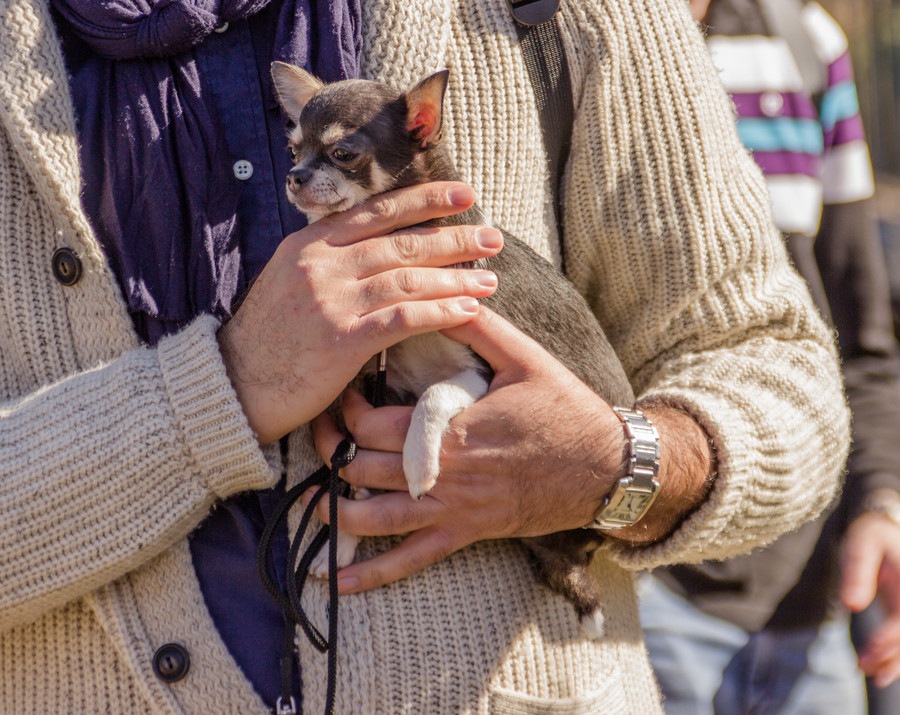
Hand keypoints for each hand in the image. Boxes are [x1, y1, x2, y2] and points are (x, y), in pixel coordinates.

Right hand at [218, 182, 501, 443]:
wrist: (233, 384)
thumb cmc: (269, 338)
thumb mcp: (290, 282)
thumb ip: (331, 261)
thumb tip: (381, 248)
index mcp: (310, 244)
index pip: (377, 211)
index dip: (425, 200)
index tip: (464, 196)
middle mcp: (321, 263)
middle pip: (400, 242)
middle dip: (453, 238)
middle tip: (493, 237)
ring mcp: (330, 299)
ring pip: (406, 278)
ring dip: (454, 278)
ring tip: (489, 281)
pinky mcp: (340, 339)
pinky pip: (401, 319)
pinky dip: (438, 312)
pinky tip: (467, 312)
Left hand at [310, 307, 628, 592]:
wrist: (603, 467)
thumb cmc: (564, 410)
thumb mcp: (524, 358)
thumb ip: (479, 327)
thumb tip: (446, 294)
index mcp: (450, 429)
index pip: (372, 425)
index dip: (346, 410)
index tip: (343, 392)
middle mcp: (442, 475)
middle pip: (362, 469)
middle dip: (331, 451)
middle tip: (322, 432)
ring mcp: (451, 510)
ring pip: (373, 519)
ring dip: (333, 510)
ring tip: (311, 497)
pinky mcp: (464, 533)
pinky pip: (411, 561)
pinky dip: (372, 574)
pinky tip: (340, 582)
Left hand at [841, 512, 899, 686]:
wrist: (884, 526)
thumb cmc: (871, 533)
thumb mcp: (860, 543)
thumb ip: (856, 571)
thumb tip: (851, 605)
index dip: (891, 637)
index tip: (870, 649)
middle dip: (891, 654)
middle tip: (862, 665)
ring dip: (894, 661)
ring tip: (868, 672)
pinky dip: (896, 657)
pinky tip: (878, 670)